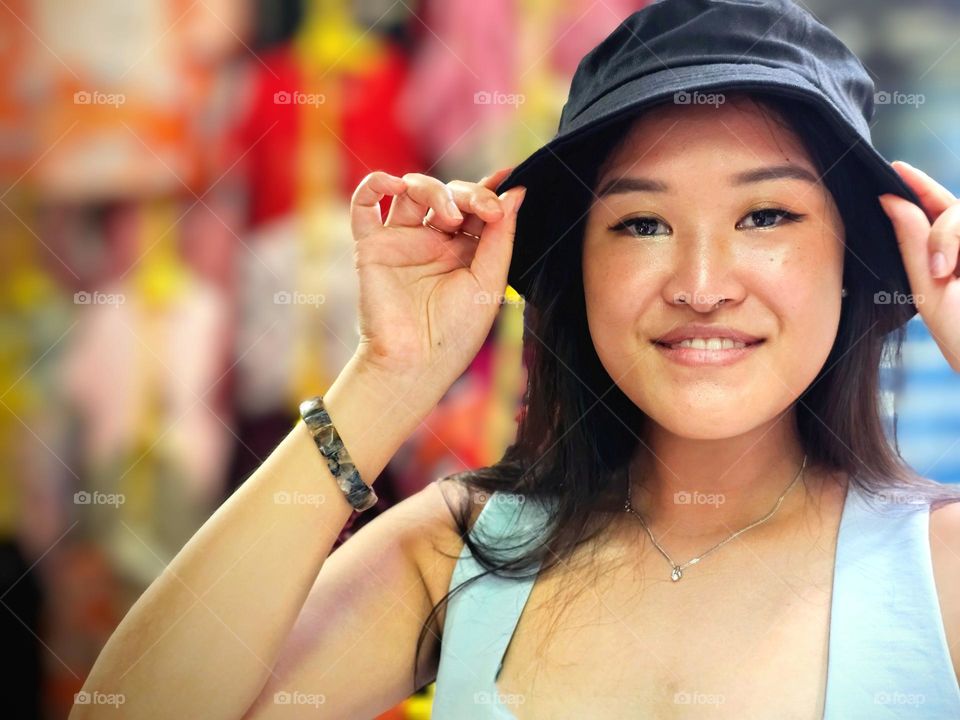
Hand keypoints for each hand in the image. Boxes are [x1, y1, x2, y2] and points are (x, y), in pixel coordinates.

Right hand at [348, 167, 525, 389]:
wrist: (414, 362)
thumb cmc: (455, 333)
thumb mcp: (489, 282)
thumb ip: (501, 237)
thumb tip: (517, 193)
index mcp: (464, 251)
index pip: (476, 207)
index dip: (490, 190)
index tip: (510, 177)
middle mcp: (433, 242)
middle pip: (449, 193)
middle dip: (470, 193)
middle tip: (487, 210)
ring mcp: (401, 241)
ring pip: (413, 190)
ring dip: (434, 189)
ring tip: (450, 217)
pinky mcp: (371, 246)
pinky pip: (364, 204)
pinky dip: (375, 183)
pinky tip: (394, 184)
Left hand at [879, 161, 959, 371]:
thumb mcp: (929, 290)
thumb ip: (913, 244)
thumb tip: (889, 198)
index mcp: (946, 258)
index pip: (934, 211)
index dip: (918, 186)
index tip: (896, 169)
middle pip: (954, 208)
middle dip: (941, 224)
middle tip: (934, 259)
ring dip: (950, 235)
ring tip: (946, 273)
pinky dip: (957, 238)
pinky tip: (953, 269)